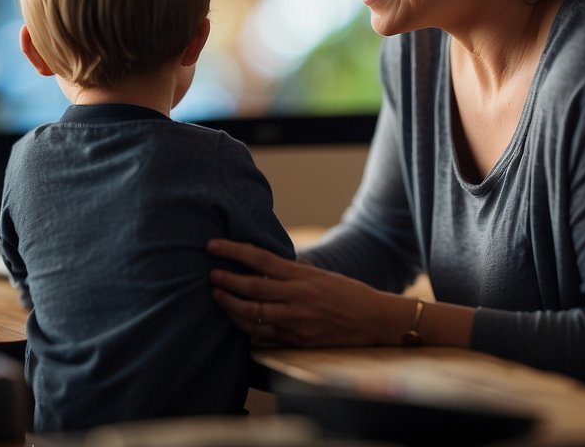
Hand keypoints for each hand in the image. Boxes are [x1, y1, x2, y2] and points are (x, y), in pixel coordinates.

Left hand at [208, 237, 397, 347]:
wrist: (374, 319)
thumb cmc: (346, 292)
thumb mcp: (319, 274)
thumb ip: (291, 271)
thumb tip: (264, 262)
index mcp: (302, 275)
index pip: (260, 258)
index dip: (233, 250)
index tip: (212, 245)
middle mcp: (297, 297)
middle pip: (252, 287)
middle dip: (227, 281)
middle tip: (211, 275)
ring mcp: (297, 321)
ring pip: (253, 314)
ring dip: (230, 305)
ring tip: (217, 297)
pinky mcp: (298, 340)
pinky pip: (264, 336)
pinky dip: (247, 329)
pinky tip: (236, 322)